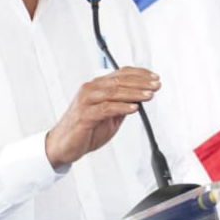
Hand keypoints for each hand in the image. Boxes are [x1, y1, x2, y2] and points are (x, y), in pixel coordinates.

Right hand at [45, 67, 160, 168]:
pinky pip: (106, 108)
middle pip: (119, 81)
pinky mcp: (84, 115)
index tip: (154, 78)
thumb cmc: (85, 130)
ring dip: (134, 93)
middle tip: (156, 85)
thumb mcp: (109, 116)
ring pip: (113, 92)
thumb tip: (141, 98)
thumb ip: (122, 106)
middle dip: (141, 82)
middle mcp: (90, 89)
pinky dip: (121, 107)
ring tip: (149, 95)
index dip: (139, 74)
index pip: (120, 74)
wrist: (63, 145)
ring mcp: (86, 101)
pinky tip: (134, 108)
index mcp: (96, 86)